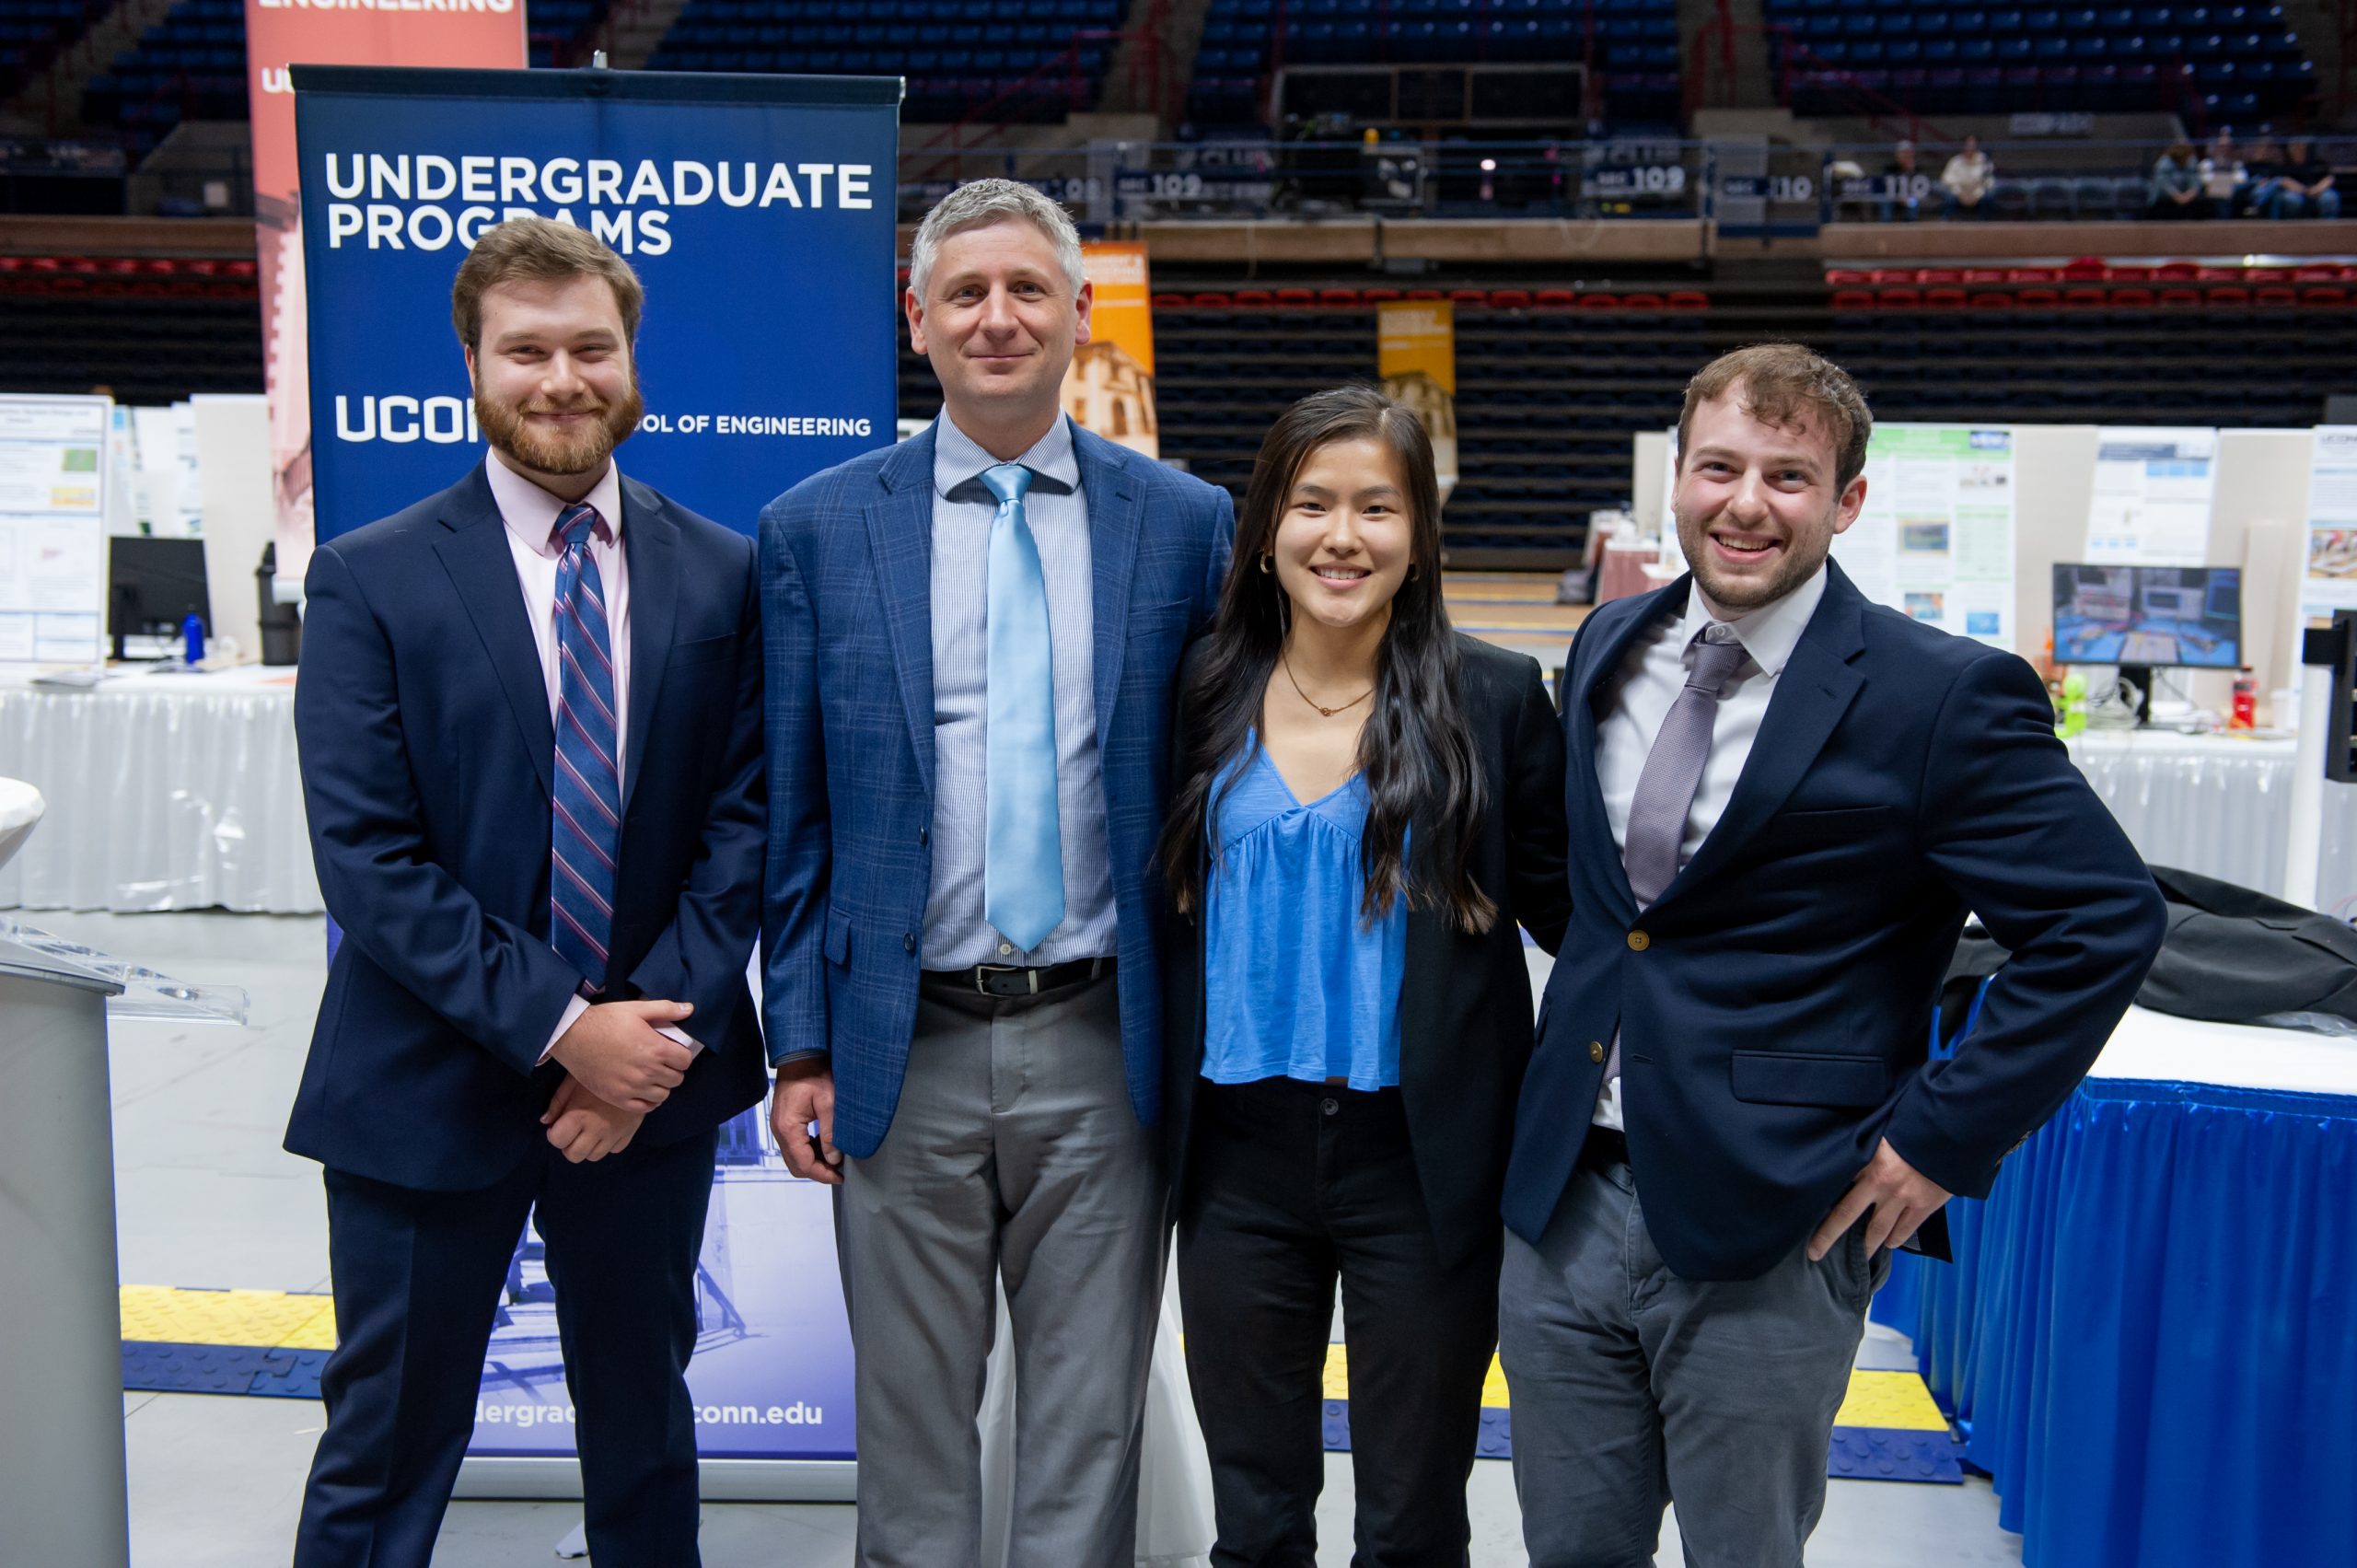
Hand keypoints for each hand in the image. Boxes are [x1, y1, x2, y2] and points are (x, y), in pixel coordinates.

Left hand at [540, 1075, 643, 1162]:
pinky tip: (607, 1129)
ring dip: (588, 1147)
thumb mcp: (573, 1081)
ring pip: (594, 1156)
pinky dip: (608, 1144)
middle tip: (573, 1131)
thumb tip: (545, 1121)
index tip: (558, 1125)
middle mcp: (596, 1129)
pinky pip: (614, 1150)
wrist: (633, 1069)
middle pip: (574, 1155)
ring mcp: (614, 1134)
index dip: (554, 1134)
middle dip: (569, 1145)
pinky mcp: (629, 1133)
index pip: (558, 1141)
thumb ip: (557, 1102)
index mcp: (579, 1115)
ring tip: (590, 1130)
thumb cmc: (598, 1072)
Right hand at [550, 999, 695, 1113]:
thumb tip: (689, 1009)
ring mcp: (632, 1087)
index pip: (686, 1061)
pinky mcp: (617, 1098)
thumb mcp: (637, 1008)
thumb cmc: (605, 1020)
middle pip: (676, 1079)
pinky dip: (648, 1101)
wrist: (572, 1036)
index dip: (681, 1055)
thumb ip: (666, 1009)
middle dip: (673, 1070)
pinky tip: (643, 1090)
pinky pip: (644, 1108)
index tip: (673, 1052)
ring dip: (661, 1086)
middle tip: (662, 1063)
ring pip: (663, 1095)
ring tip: (652, 1076)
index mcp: (656, 1049)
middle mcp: (647, 1072)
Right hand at [770, 1059, 840, 1184]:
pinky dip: (809, 1150)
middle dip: (817, 1171)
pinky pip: (794, 1145)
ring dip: (813, 1161)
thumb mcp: (828, 1102)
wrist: (799, 1055)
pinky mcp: (783, 1122)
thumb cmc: (814, 1073)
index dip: (823, 1174)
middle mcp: (779, 1130)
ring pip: (794, 1157)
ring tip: (835, 1158)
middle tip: (839, 1171)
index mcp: (788, 1127)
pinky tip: (825, 1144)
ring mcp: (779, 1127)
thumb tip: (834, 1159)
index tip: (840, 1176)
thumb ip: (830, 1133)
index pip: (803, 1163)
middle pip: (796, 1165)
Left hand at [1807, 1138, 1952, 1261]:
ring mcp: (1903, 1197)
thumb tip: (1847, 1155)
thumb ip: (1864, 1147)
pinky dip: (1895, 1239)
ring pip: (1878, 1229)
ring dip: (1866, 1244)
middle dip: (1829, 1235)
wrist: (1951, 1132)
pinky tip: (1889, 1244)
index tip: (1805, 1213)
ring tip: (1858, 1256)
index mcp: (1867, 1161)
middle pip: (1846, 1214)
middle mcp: (1881, 1183)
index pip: (1836, 1185)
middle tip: (1815, 1252)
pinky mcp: (1925, 1205)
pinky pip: (1906, 1229)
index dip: (1820, 1201)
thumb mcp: (1881, 1133)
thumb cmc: (1914, 1126)